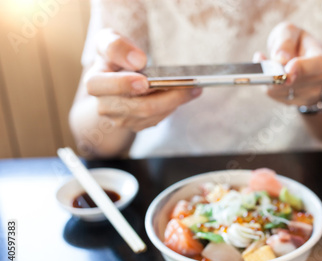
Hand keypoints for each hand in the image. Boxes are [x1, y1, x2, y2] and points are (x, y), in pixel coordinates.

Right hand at [85, 29, 201, 131]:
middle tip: (188, 85)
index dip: (123, 85)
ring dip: (175, 102)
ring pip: (152, 115)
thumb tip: (137, 61)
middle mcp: (105, 106)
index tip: (145, 81)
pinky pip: (157, 119)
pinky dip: (173, 106)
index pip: (102, 87)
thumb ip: (116, 46)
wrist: (115, 77)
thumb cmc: (113, 57)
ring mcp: (121, 119)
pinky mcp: (136, 124)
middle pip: (138, 107)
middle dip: (167, 96)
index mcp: (95, 83)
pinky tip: (186, 95)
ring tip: (194, 88)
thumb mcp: (108, 41)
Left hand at [254, 22, 321, 106]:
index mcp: (320, 59)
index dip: (301, 68)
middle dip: (274, 72)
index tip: (287, 69)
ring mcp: (308, 95)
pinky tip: (268, 73)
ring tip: (264, 62)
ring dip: (267, 77)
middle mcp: (319, 80)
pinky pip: (274, 95)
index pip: (316, 66)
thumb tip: (279, 59)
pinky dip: (266, 83)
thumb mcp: (292, 32)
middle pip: (292, 82)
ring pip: (279, 90)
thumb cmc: (297, 44)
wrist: (304, 62)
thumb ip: (286, 41)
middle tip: (260, 58)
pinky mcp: (295, 103)